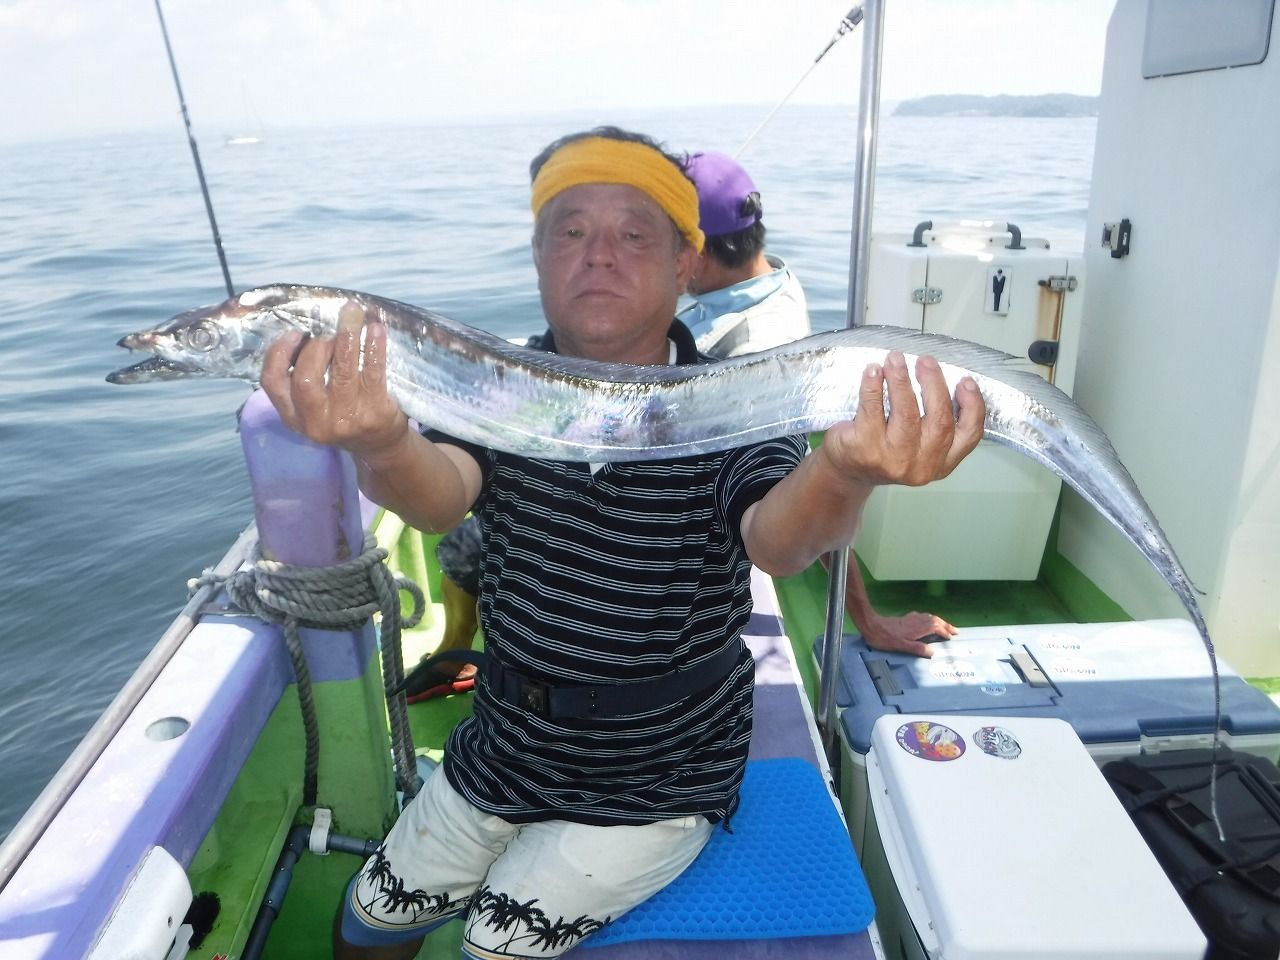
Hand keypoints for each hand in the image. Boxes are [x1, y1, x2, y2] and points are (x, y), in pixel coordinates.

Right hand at [260, 301, 410, 463]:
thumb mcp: (314, 409)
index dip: (279, 353)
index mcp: (294, 418)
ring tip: (352, 315)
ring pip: (341, 371)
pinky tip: (376, 329)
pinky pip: (372, 372)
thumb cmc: (345, 416)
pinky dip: (374, 346)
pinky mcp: (375, 413)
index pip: (272, 383)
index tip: (296, 334)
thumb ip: (303, 380)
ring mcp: (347, 420)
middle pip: (305, 377)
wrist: (381, 446)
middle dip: (317, 347)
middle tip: (330, 336)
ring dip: (346, 337)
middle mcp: (317, 422)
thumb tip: (306, 333)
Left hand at [818, 351, 984, 488]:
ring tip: (895, 359)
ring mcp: (893, 459)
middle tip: (925, 361)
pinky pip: (872, 410)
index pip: (969, 435)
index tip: (965, 381)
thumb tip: (939, 377)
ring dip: (902, 380)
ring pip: (906, 412)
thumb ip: (935, 422)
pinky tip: (873, 371)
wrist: (847, 470)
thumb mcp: (919, 445)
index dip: (972, 406)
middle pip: (939, 420)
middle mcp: (921, 464)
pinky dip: (873, 386)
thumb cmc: (886, 450)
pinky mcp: (865, 449)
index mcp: (941, 463)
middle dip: (934, 384)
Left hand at [859, 610, 956, 657]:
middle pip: (935, 620)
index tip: (951, 637)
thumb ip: (917, 648)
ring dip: (939, 621)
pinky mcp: (904, 618)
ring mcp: (910, 619)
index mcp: (917, 628)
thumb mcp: (900, 646)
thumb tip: (932, 651)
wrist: (870, 625)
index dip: (944, 632)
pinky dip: (929, 618)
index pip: (935, 628)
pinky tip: (926, 621)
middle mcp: (916, 621)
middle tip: (955, 631)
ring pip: (929, 617)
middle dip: (946, 625)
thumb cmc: (884, 638)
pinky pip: (922, 616)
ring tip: (945, 626)